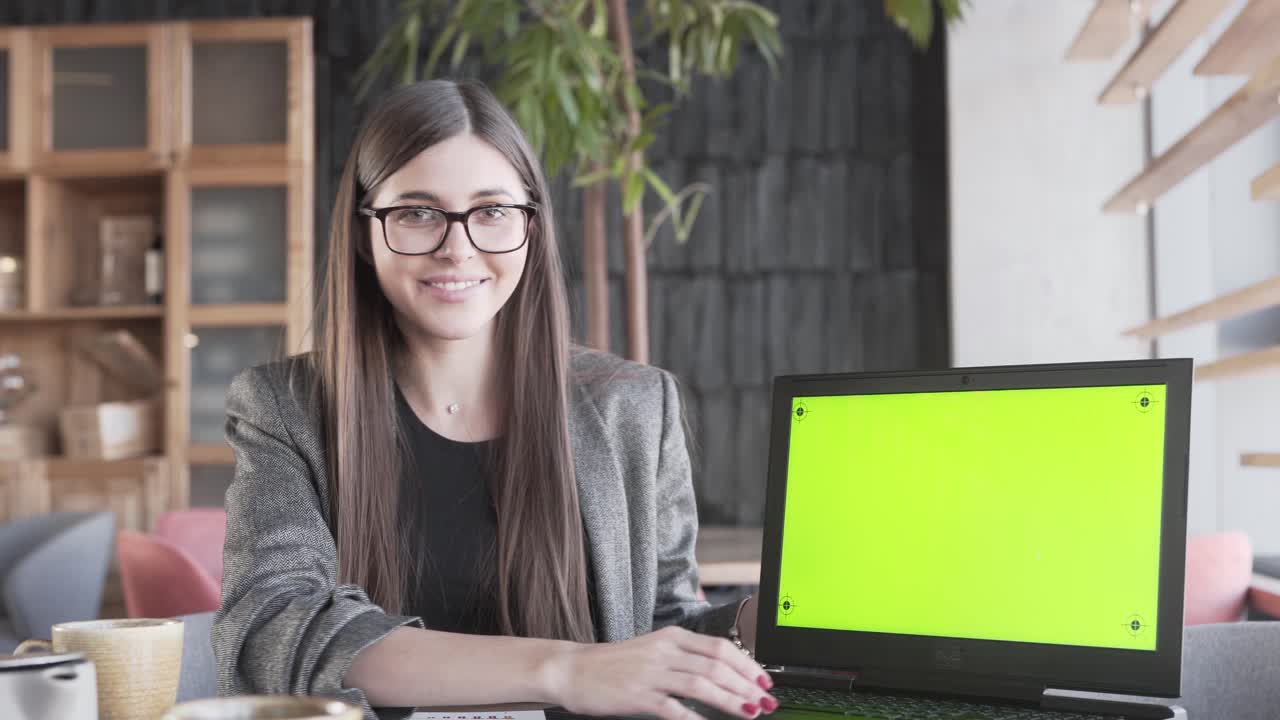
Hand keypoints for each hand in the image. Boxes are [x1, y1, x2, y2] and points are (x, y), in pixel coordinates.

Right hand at [545, 625, 776, 719]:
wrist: (573, 669)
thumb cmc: (615, 664)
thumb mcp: (654, 650)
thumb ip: (686, 658)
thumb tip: (723, 672)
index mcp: (672, 637)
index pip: (720, 648)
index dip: (747, 665)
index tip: (764, 680)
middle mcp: (664, 651)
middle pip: (716, 666)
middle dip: (746, 685)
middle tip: (766, 701)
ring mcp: (651, 674)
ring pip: (701, 685)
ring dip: (731, 701)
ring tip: (751, 712)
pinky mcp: (638, 696)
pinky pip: (673, 709)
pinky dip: (696, 719)